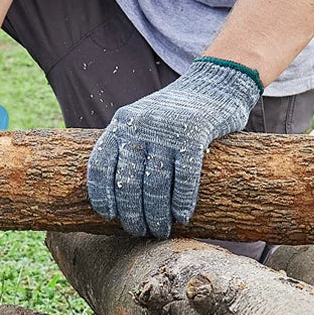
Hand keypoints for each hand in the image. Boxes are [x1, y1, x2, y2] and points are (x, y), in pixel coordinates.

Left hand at [86, 57, 261, 237]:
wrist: (213, 83)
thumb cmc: (175, 111)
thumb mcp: (142, 119)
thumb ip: (128, 144)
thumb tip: (116, 192)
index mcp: (121, 123)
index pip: (100, 166)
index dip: (102, 195)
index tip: (109, 216)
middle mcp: (139, 126)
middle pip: (128, 182)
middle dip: (132, 213)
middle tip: (139, 231)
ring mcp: (166, 130)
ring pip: (155, 184)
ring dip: (157, 214)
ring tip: (160, 230)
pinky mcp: (194, 134)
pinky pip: (185, 176)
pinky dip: (182, 201)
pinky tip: (182, 216)